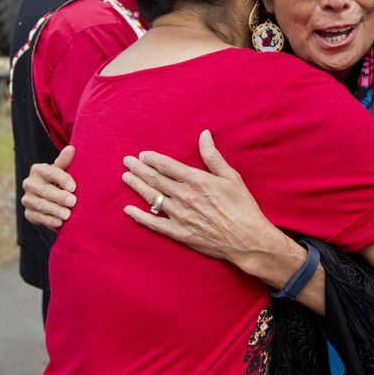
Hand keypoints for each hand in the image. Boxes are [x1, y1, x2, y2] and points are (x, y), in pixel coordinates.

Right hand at [20, 145, 76, 229]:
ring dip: (55, 210)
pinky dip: (49, 221)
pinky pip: (37, 217)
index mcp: (38, 169)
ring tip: (67, 215)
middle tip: (73, 202)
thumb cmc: (62, 181)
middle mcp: (29, 183)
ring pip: (41, 205)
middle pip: (45, 190)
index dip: (62, 179)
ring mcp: (27, 199)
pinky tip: (59, 223)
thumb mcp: (64, 171)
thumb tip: (71, 149)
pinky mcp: (28, 213)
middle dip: (59, 197)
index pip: (50, 172)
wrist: (56, 199)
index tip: (73, 187)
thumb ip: (65, 162)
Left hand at [121, 130, 284, 266]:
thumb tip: (204, 134)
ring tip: (126, 177)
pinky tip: (129, 210)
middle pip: (155, 179)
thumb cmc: (242, 207)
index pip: (167, 166)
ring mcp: (180, 216)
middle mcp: (184, 196)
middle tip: (127, 161)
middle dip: (139, 169)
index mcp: (196, 181)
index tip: (142, 154)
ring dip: (137, 186)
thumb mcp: (231, 177)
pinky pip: (154, 224)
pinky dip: (140, 216)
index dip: (152, 159)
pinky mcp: (179, 233)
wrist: (247, 240)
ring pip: (152, 198)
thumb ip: (213, 156)